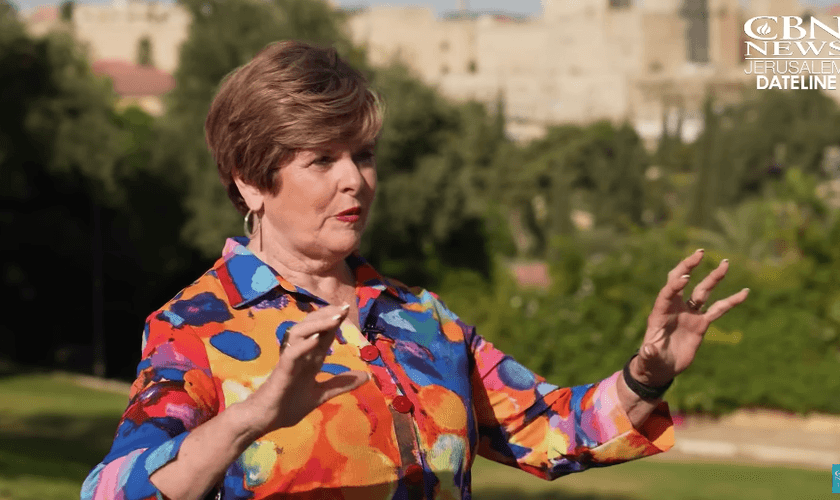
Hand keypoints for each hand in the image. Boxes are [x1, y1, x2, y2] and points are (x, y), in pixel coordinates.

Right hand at [239, 303, 369, 434]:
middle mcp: (300, 355)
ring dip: (317, 324)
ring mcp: (289, 361)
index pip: (323, 334)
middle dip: (326, 315)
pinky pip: (291, 353)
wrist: (264, 420)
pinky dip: (304, 345)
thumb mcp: (321, 394)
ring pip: (299, 333)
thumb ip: (340, 384)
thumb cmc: (287, 406)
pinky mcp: (281, 371)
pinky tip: (317, 339)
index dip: (334, 321)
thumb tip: (366, 376)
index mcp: (309, 359)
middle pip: (311, 326)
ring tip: (335, 319)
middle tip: (343, 308)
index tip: (347, 309)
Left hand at [631, 249, 749, 386]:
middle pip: (682, 281)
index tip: (686, 276)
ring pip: (703, 291)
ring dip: (713, 277)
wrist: (661, 367)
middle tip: (699, 253)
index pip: (667, 293)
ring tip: (725, 263)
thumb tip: (647, 350)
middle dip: (689, 266)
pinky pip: (718, 309)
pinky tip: (744, 292)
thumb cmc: (651, 361)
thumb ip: (648, 353)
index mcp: (660, 313)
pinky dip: (731, 301)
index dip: (675, 284)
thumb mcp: (649, 359)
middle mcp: (675, 309)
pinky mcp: (701, 323)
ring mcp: (689, 314)